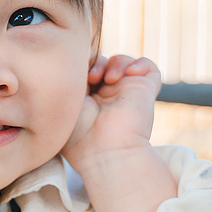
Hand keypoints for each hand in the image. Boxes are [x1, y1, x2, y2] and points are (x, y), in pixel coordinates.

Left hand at [64, 54, 161, 169]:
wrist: (104, 150)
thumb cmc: (77, 132)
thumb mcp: (63, 102)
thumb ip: (68, 80)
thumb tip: (74, 62)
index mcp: (85, 101)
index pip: (84, 71)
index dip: (80, 65)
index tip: (73, 74)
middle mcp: (105, 96)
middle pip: (102, 63)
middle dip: (95, 62)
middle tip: (91, 77)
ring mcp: (125, 93)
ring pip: (122, 61)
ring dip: (114, 62)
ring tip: (108, 78)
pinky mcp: (145, 90)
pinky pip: (148, 66)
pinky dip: (139, 63)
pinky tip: (129, 73)